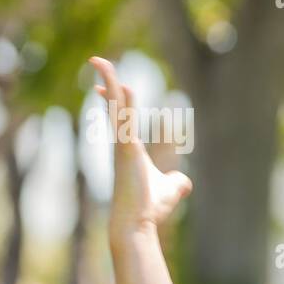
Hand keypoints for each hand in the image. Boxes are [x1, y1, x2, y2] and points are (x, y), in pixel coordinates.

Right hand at [90, 56, 192, 239]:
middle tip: (98, 61)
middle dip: (109, 83)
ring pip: (115, 106)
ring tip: (99, 60)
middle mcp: (122, 144)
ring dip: (109, 82)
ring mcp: (121, 145)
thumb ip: (177, 182)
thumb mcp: (171, 190)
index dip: (118, 100)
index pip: (122, 117)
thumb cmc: (150, 208)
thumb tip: (184, 182)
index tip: (106, 87)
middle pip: (114, 106)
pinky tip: (115, 82)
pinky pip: (121, 117)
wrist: (138, 223)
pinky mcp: (125, 148)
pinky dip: (118, 100)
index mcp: (130, 150)